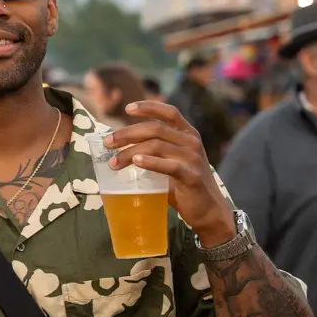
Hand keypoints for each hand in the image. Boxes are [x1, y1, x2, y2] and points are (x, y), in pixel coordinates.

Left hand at [103, 101, 235, 242]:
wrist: (208, 210)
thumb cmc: (183, 184)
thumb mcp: (171, 160)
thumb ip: (154, 149)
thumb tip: (118, 146)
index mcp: (188, 134)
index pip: (169, 112)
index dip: (149, 107)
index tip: (127, 108)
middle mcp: (192, 142)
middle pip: (155, 129)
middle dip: (127, 133)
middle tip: (107, 143)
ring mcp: (193, 158)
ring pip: (156, 146)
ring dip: (130, 152)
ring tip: (113, 163)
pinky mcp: (192, 177)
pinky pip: (169, 165)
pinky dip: (150, 162)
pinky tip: (136, 161)